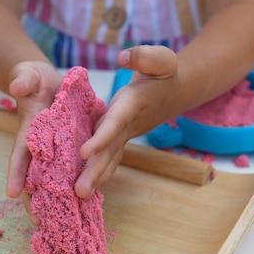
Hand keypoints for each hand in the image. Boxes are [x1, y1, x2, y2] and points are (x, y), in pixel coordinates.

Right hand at [6, 61, 61, 224]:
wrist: (48, 82)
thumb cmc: (33, 79)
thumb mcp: (27, 74)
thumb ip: (23, 80)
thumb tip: (17, 86)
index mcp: (28, 131)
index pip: (19, 154)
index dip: (15, 172)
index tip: (10, 192)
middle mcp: (39, 147)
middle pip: (34, 176)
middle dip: (34, 199)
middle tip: (39, 222)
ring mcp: (54, 152)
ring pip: (53, 180)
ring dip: (56, 200)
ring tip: (62, 224)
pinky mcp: (68, 151)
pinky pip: (71, 171)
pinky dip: (74, 187)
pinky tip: (84, 205)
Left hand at [75, 45, 178, 197]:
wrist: (175, 92)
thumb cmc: (164, 73)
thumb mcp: (159, 59)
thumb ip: (143, 56)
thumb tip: (124, 58)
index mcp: (131, 106)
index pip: (115, 123)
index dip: (102, 138)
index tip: (84, 152)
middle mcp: (126, 125)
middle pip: (109, 150)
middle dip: (94, 171)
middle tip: (79, 192)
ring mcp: (123, 136)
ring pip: (108, 159)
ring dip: (95, 178)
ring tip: (78, 197)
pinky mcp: (119, 139)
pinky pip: (108, 158)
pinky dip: (98, 173)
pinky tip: (84, 189)